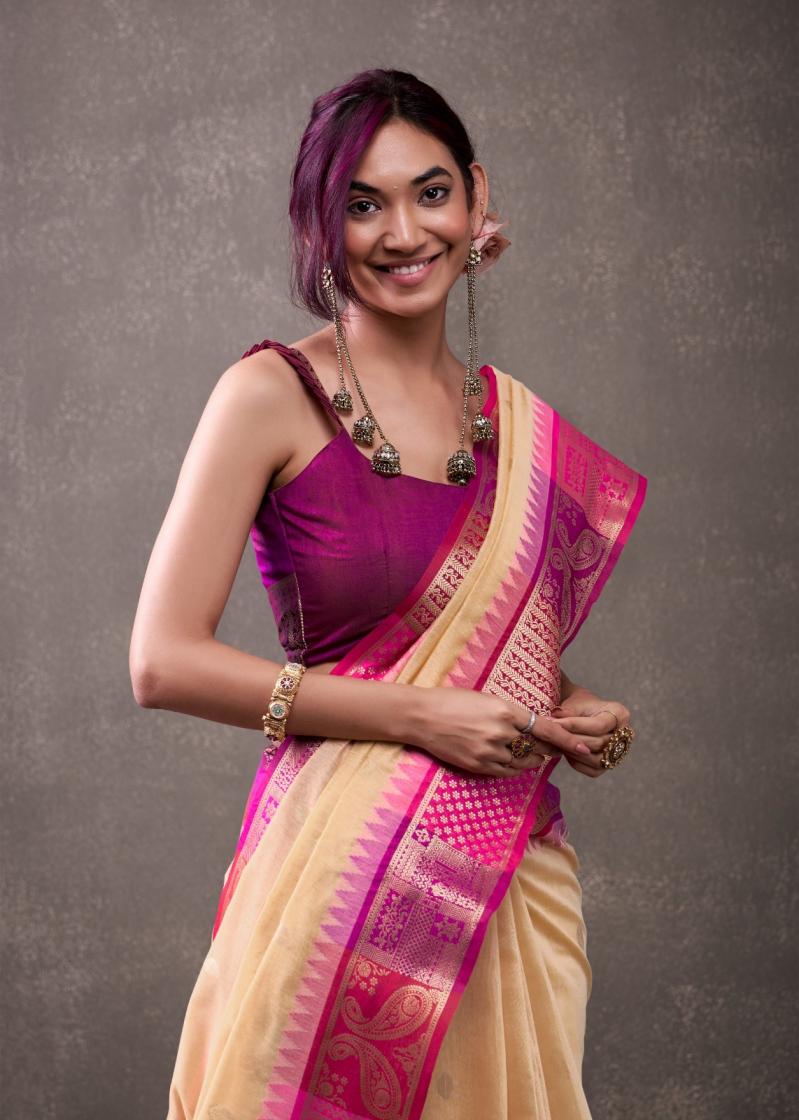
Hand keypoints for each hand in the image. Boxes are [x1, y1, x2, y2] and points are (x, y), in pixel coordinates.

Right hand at [407, 686, 595, 777]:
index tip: (584, 747)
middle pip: (537, 748)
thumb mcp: (486, 699)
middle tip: (552, 747)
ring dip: (530, 759)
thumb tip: (532, 725)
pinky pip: (506, 772)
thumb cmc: (452, 701)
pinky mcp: (478, 765)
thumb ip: (509, 713)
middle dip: (547, 749)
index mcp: (505, 710)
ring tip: (529, 752)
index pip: (547, 728)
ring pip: (523, 762)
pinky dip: (514, 768)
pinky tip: (512, 761)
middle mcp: (501, 732)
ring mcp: (489, 751)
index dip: (568, 740)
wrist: (422, 716)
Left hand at [548, 690, 630, 778]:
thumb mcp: (575, 702)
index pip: (598, 725)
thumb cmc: (579, 705)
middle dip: (572, 740)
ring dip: (575, 753)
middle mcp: (625, 734)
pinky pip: (594, 770)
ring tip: (558, 744)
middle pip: (599, 743)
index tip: (553, 723)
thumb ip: (568, 711)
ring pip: (598, 760)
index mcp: (620, 714)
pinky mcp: (610, 764)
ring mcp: (619, 751)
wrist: (583, 712)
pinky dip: (577, 763)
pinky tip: (565, 752)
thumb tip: (557, 716)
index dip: (574, 726)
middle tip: (551, 736)